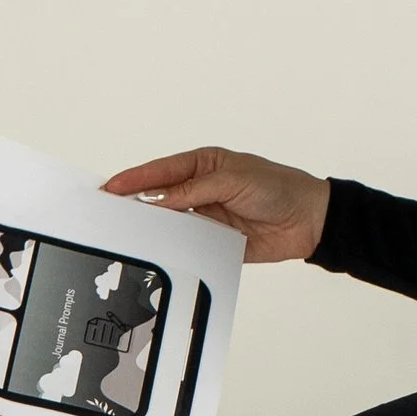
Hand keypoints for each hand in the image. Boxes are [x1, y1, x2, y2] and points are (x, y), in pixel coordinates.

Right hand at [101, 146, 328, 265]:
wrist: (308, 220)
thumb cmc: (277, 187)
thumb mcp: (233, 180)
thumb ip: (194, 190)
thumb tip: (159, 200)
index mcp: (204, 164)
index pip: (162, 171)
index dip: (135, 178)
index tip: (111, 186)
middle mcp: (201, 189)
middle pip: (160, 197)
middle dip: (135, 202)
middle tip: (108, 211)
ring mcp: (206, 215)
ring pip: (170, 222)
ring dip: (152, 227)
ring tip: (126, 233)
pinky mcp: (213, 240)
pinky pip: (187, 244)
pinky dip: (174, 247)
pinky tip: (158, 251)